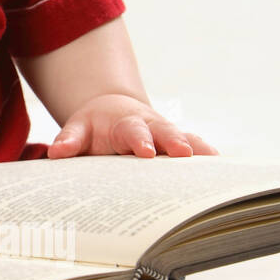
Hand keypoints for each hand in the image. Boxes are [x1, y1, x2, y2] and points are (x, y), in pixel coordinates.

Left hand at [46, 93, 218, 158]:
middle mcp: (150, 126)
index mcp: (124, 123)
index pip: (132, 131)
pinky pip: (196, 147)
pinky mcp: (177, 144)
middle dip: (174, 141)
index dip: (139, 140)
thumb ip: (68, 140)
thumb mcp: (77, 128)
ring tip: (213, 161)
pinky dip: (208, 155)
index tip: (144, 151)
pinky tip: (223, 168)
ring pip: (186, 138)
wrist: (112, 111)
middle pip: (164, 131)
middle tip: (183, 153)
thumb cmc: (93, 126)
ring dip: (197, 148)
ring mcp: (166, 135)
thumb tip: (56, 153)